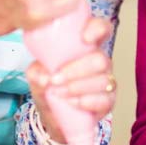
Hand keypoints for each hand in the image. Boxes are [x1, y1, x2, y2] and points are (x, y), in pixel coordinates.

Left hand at [26, 17, 114, 142]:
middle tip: (56, 79)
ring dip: (78, 87)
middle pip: (101, 59)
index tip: (85, 38)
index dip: (97, 29)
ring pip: (103, 80)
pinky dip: (86, 102)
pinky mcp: (108, 101)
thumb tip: (45, 76)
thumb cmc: (49, 88)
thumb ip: (37, 71)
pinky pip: (105, 99)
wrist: (54, 116)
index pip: (100, 29)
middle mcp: (99, 61)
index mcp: (84, 47)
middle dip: (76, 70)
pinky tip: (73, 103)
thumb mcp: (37, 76)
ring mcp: (106, 81)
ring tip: (60, 93)